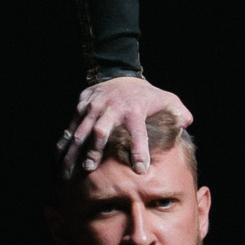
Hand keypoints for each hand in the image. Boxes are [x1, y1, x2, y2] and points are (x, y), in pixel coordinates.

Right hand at [59, 72, 194, 178]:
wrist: (120, 73)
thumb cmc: (146, 95)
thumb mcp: (166, 99)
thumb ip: (179, 112)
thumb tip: (187, 123)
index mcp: (134, 110)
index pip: (138, 132)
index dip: (140, 150)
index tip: (141, 170)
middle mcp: (112, 108)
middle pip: (100, 131)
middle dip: (94, 151)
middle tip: (90, 169)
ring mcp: (93, 106)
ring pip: (80, 130)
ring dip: (73, 152)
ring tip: (67, 172)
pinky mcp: (81, 105)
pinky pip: (70, 126)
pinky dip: (63, 143)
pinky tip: (57, 159)